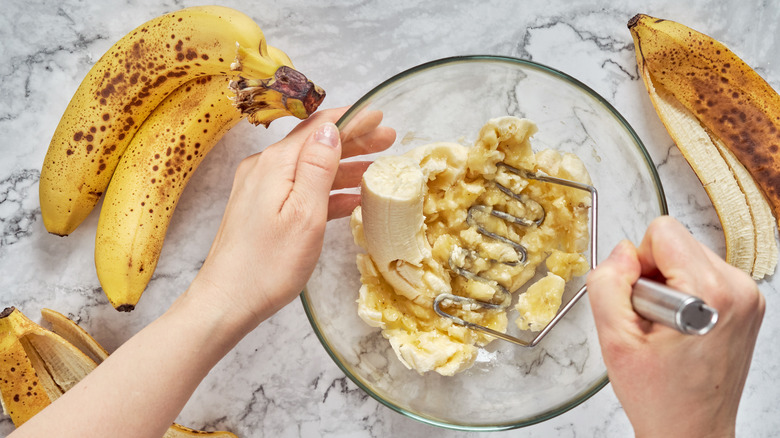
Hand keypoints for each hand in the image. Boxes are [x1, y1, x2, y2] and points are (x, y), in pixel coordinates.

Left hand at [186, 107, 394, 327]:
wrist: (227, 301)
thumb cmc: (268, 265)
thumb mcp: (304, 214)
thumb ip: (318, 168)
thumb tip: (330, 129)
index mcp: (276, 164)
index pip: (319, 128)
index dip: (352, 119)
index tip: (379, 115)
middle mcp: (265, 169)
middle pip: (315, 144)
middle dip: (353, 140)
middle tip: (388, 139)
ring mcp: (261, 189)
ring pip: (310, 168)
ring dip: (344, 166)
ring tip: (378, 167)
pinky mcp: (261, 209)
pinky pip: (301, 190)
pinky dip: (327, 191)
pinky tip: (352, 199)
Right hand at [586, 216, 764, 437]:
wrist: (692, 431)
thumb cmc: (660, 397)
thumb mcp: (614, 340)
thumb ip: (608, 283)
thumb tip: (621, 251)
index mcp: (711, 292)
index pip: (663, 231)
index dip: (638, 264)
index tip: (641, 302)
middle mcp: (739, 289)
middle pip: (676, 242)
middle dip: (653, 275)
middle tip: (651, 321)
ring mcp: (748, 296)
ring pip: (687, 256)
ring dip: (667, 285)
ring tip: (666, 329)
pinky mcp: (747, 303)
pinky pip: (701, 273)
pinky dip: (684, 293)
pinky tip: (679, 329)